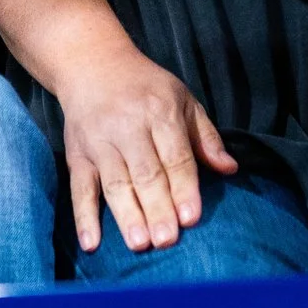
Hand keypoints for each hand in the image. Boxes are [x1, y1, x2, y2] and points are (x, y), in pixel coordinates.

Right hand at [56, 48, 237, 253]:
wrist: (92, 63)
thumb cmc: (145, 88)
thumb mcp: (182, 100)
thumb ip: (206, 137)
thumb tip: (230, 169)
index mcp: (160, 112)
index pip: (175, 156)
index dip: (183, 187)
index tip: (191, 218)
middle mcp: (128, 127)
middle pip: (145, 173)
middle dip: (157, 208)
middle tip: (166, 240)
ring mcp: (99, 142)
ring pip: (115, 183)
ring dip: (127, 215)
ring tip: (139, 244)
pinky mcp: (76, 154)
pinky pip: (80, 188)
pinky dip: (84, 216)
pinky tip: (91, 242)